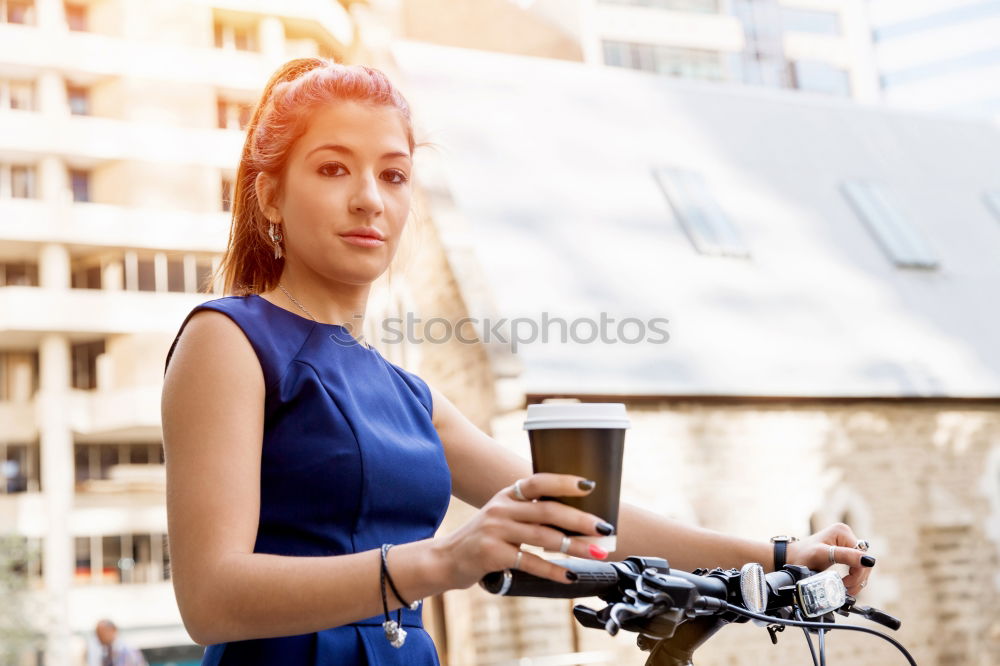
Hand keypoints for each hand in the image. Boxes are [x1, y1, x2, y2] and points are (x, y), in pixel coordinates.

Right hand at [430, 473, 614, 589]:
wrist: (446, 559)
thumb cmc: (484, 539)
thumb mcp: (502, 515)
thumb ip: (529, 512)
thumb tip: (574, 517)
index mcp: (508, 494)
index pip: (539, 481)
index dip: (564, 482)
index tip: (590, 486)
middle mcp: (502, 508)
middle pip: (547, 510)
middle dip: (580, 520)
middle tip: (604, 528)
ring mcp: (496, 530)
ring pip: (543, 537)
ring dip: (574, 546)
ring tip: (597, 553)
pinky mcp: (492, 554)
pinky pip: (530, 561)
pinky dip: (553, 570)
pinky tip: (570, 575)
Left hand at [786, 522, 875, 596]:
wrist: (791, 559)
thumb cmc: (803, 556)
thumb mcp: (822, 555)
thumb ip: (845, 556)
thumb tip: (868, 560)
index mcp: (842, 532)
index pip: (862, 556)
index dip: (858, 573)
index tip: (846, 584)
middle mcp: (846, 535)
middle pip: (864, 561)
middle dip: (857, 578)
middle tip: (846, 589)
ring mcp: (846, 543)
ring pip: (862, 566)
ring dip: (857, 580)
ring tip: (845, 588)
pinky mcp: (845, 551)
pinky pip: (857, 566)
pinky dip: (854, 578)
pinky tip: (846, 584)